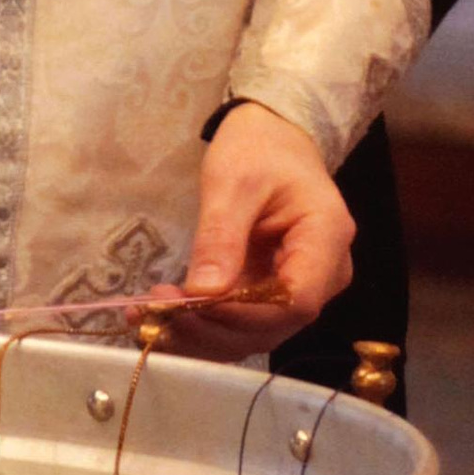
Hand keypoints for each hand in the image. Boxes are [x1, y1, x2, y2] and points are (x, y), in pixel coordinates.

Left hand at [142, 100, 352, 355]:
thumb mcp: (233, 182)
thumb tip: (203, 293)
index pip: (294, 301)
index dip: (241, 315)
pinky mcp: (274, 295)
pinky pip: (242, 322)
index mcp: (327, 239)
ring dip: (200, 334)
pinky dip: (202, 326)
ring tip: (146, 318)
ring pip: (254, 334)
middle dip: (211, 328)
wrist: (272, 141)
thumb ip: (221, 237)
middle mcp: (325, 275)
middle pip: (273, 326)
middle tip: (154, 312)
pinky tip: (160, 318)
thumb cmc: (258, 150)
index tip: (187, 306)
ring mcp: (300, 288)